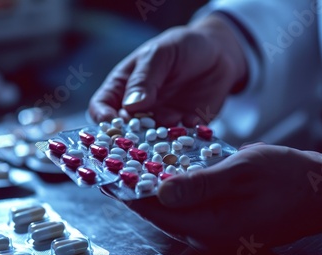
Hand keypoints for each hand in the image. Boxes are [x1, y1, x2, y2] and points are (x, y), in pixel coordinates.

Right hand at [89, 13, 247, 126]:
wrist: (219, 52)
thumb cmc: (182, 46)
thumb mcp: (161, 54)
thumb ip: (145, 79)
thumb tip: (130, 107)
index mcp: (123, 87)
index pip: (102, 106)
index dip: (103, 117)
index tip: (112, 124)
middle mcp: (139, 109)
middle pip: (125, 130)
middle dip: (131, 137)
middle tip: (141, 136)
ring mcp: (161, 120)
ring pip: (153, 140)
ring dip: (159, 140)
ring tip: (173, 122)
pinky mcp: (185, 128)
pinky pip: (181, 141)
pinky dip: (184, 140)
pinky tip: (192, 128)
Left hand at [127, 143, 321, 249]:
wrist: (321, 192)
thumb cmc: (288, 177)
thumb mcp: (244, 170)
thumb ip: (201, 183)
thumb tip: (160, 193)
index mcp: (211, 226)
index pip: (157, 211)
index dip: (130, 191)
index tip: (109, 170)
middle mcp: (208, 235)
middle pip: (160, 213)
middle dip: (138, 189)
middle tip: (119, 161)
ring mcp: (215, 231)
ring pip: (173, 210)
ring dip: (155, 188)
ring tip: (137, 162)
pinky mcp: (222, 223)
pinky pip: (189, 208)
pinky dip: (175, 190)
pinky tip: (169, 170)